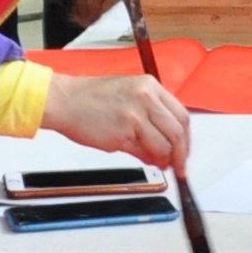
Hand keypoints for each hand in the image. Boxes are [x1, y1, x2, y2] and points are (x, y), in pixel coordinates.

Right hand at [43, 71, 191, 169]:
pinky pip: (143, 153)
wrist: (64, 100)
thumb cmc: (90, 98)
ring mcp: (135, 116)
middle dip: (181, 155)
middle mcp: (146, 98)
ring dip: (164, 160)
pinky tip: (143, 159)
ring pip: (163, 146)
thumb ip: (150, 114)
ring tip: (158, 163)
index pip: (182, 115)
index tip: (185, 150)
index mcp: (150, 86)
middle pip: (178, 132)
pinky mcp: (123, 134)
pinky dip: (146, 159)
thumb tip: (166, 141)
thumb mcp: (128, 94)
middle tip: (179, 166)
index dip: (186, 138)